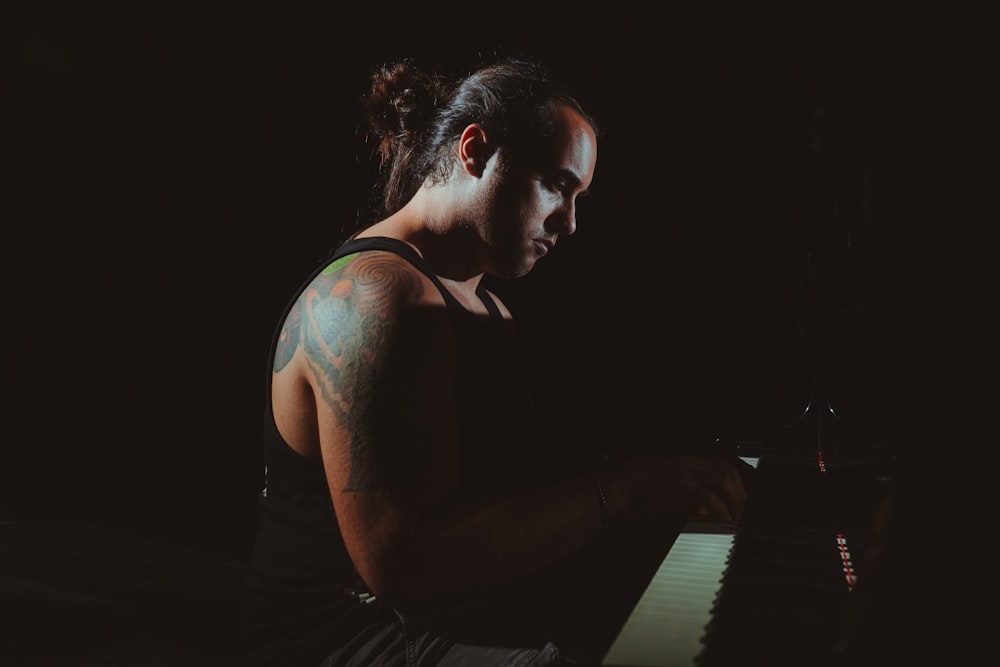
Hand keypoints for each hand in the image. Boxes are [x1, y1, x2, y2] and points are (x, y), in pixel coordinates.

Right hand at [603, 454, 748, 524]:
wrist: (614, 490)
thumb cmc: (628, 489)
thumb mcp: (657, 482)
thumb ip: (677, 487)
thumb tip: (691, 503)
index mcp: (681, 463)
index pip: (716, 462)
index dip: (730, 478)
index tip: (733, 493)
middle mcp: (687, 466)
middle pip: (726, 470)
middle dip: (738, 489)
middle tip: (739, 507)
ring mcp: (686, 476)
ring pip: (724, 480)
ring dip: (734, 499)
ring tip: (734, 515)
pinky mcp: (682, 491)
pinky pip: (712, 499)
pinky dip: (722, 510)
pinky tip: (723, 520)